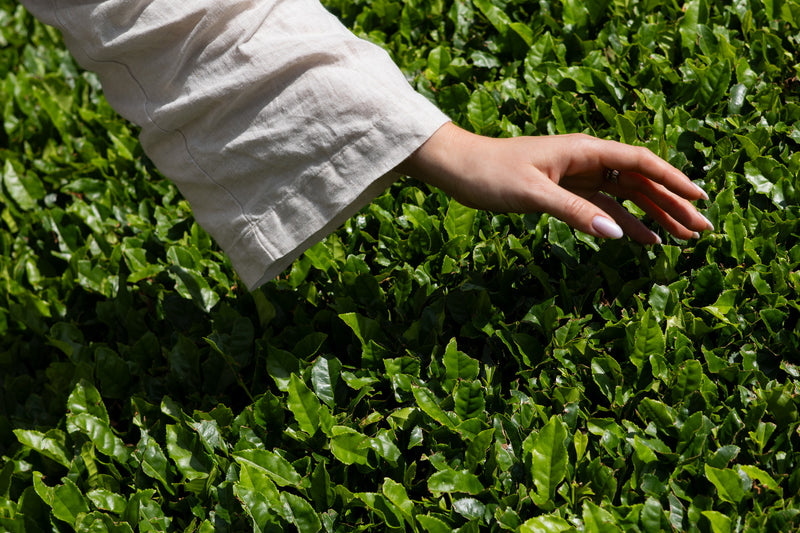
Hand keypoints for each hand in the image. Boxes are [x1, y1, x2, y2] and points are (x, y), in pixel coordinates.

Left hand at [396, 122, 712, 243]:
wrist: (457, 168)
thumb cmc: (490, 173)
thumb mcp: (532, 193)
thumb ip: (575, 212)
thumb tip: (617, 234)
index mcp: (584, 151)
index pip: (641, 162)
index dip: (674, 180)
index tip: (700, 199)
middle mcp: (586, 160)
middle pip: (640, 181)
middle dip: (672, 204)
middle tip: (701, 230)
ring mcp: (576, 176)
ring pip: (625, 196)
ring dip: (652, 216)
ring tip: (681, 239)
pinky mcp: (563, 191)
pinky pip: (602, 207)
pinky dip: (621, 222)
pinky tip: (639, 239)